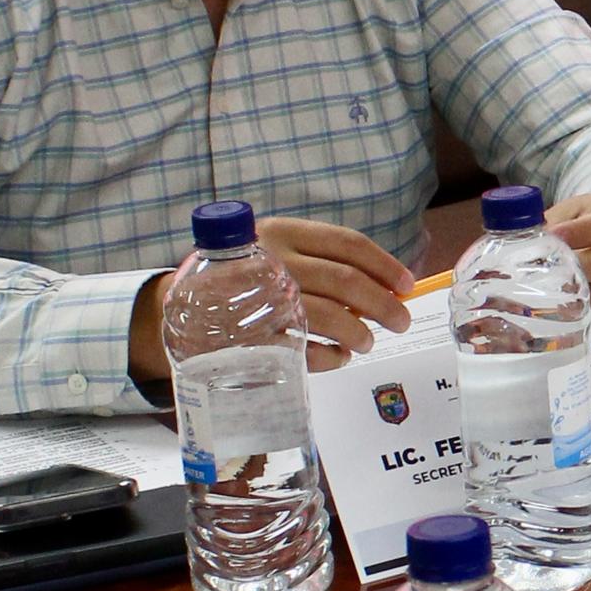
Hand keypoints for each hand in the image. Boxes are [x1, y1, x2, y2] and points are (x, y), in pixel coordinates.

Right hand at [258, 217, 414, 368]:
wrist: (182, 302)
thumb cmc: (248, 276)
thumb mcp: (278, 251)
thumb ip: (323, 262)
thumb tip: (387, 287)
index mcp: (283, 232)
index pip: (347, 244)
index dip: (385, 265)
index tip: (407, 285)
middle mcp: (273, 261)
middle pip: (345, 281)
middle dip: (383, 304)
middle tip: (401, 321)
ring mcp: (260, 299)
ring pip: (327, 315)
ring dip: (358, 332)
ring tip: (367, 342)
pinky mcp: (250, 336)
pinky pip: (302, 350)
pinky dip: (329, 357)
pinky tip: (339, 358)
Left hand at [546, 192, 590, 306]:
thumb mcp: (585, 208)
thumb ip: (560, 219)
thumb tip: (530, 239)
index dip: (580, 232)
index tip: (552, 236)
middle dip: (574, 267)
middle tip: (544, 268)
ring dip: (578, 290)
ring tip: (553, 284)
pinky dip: (590, 304)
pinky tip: (572, 298)